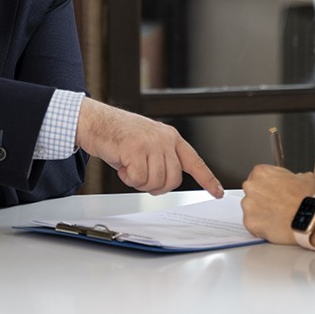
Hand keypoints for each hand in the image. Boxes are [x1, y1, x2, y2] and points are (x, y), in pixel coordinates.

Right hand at [75, 98, 223, 197]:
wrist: (96, 121)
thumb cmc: (119, 135)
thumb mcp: (148, 143)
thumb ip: (162, 159)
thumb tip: (167, 181)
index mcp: (171, 137)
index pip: (195, 162)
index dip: (207, 179)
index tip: (218, 192)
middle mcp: (164, 139)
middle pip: (173, 180)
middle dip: (156, 186)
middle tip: (141, 177)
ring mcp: (151, 143)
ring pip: (155, 181)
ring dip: (140, 182)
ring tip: (130, 166)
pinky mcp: (135, 149)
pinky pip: (139, 179)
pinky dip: (128, 178)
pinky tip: (123, 164)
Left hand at [240, 165, 314, 243]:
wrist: (310, 219)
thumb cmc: (308, 199)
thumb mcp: (307, 178)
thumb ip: (296, 176)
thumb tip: (298, 178)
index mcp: (262, 172)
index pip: (258, 177)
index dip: (268, 186)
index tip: (275, 192)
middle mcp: (251, 186)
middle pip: (252, 192)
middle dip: (262, 199)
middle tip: (276, 205)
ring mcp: (248, 205)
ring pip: (250, 209)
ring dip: (260, 213)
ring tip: (277, 218)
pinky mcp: (249, 222)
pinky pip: (252, 224)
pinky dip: (260, 227)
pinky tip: (274, 227)